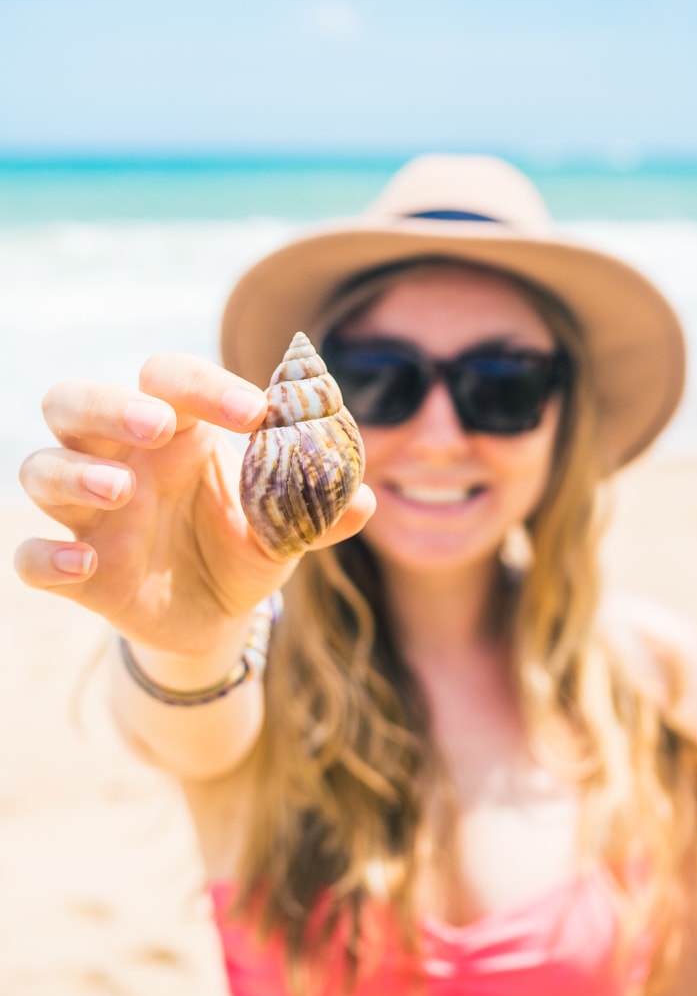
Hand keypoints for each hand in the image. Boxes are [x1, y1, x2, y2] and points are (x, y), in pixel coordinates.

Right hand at [14, 353, 375, 658]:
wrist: (218, 617)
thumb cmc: (246, 546)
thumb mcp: (287, 531)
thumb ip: (320, 512)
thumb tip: (364, 500)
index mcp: (176, 432)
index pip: (167, 379)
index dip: (203, 385)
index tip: (256, 411)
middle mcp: (122, 460)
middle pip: (73, 402)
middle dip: (107, 405)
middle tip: (157, 426)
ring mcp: (93, 515)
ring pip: (41, 469)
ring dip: (73, 473)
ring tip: (120, 491)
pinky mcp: (81, 571)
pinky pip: (31, 557)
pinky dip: (45, 558)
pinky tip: (83, 566)